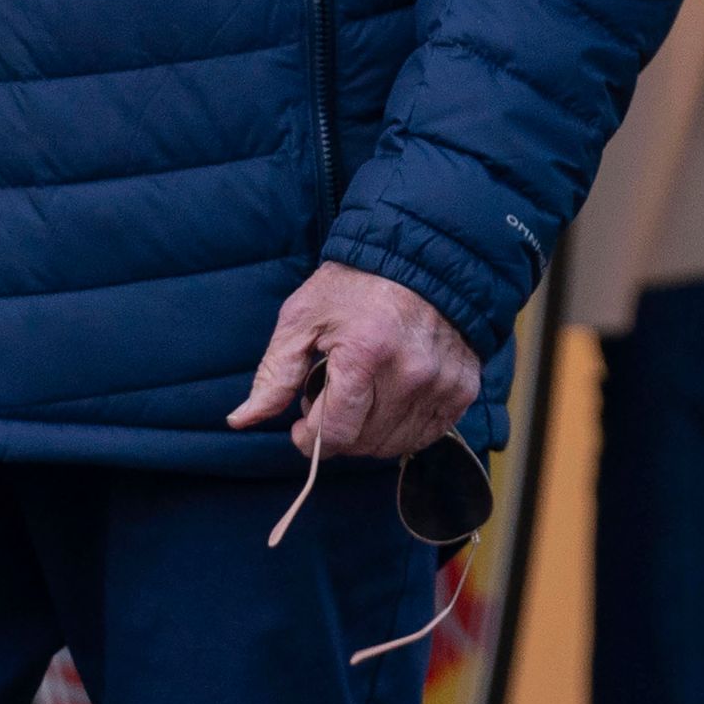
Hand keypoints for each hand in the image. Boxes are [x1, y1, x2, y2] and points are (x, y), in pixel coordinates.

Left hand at [230, 263, 480, 461]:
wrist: (421, 258)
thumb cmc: (354, 287)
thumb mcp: (302, 319)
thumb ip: (273, 375)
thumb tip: (241, 420)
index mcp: (366, 355)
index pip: (334, 434)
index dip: (308, 438)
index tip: (302, 424)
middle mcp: (410, 374)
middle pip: (363, 443)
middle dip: (338, 430)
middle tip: (334, 394)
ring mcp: (442, 384)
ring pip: (394, 445)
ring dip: (370, 432)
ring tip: (363, 393)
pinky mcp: (462, 389)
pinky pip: (427, 435)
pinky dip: (403, 427)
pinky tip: (391, 398)